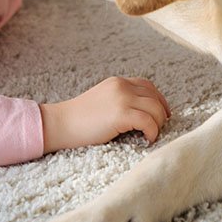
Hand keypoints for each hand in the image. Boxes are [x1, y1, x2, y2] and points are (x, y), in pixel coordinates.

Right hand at [40, 76, 171, 152]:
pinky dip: (152, 132)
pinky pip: (149, 122)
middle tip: (160, 128)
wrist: (59, 123)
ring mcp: (122, 98)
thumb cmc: (78, 119)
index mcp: (117, 82)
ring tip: (151, 135)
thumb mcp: (102, 101)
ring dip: (158, 124)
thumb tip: (140, 114)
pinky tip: (147, 140)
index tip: (162, 115)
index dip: (159, 100)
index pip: (148, 86)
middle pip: (154, 97)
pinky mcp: (121, 114)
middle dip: (161, 114)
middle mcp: (122, 86)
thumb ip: (119, 101)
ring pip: (155, 109)